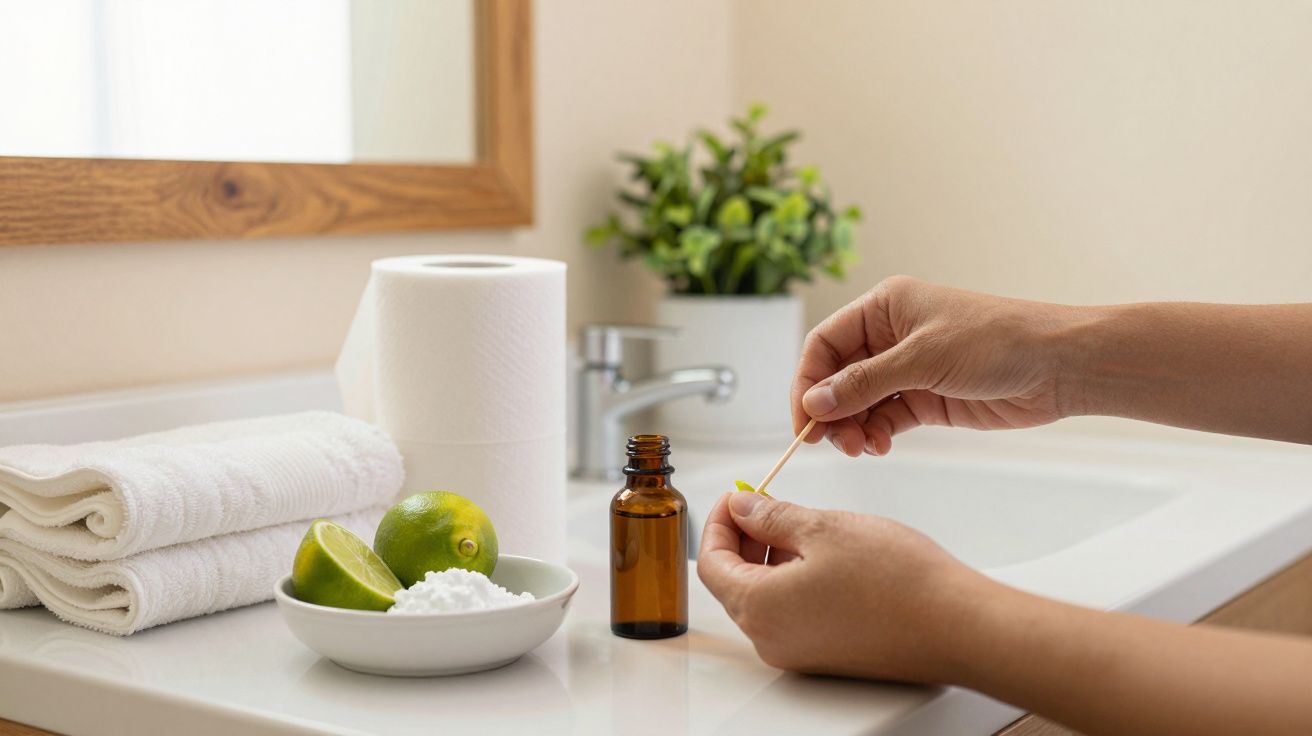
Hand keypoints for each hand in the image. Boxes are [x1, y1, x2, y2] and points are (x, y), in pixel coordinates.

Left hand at [696, 491, 992, 682]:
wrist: (959, 626)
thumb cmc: (899, 582)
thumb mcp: (823, 529)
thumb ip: (772, 517)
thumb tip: (742, 508)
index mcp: (760, 609)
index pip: (709, 563)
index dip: (718, 522)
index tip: (736, 496)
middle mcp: (772, 640)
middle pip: (733, 582)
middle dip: (743, 538)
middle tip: (766, 502)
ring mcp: (801, 653)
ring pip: (765, 597)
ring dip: (770, 557)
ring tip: (800, 523)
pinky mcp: (829, 655)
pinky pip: (793, 613)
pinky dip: (793, 579)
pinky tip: (822, 554)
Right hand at [791, 275, 1079, 456]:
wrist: (1057, 366)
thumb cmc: (996, 341)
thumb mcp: (922, 358)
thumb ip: (864, 383)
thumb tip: (814, 404)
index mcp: (884, 307)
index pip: (824, 344)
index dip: (807, 381)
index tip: (803, 419)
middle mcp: (890, 336)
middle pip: (837, 377)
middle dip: (830, 411)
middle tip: (832, 442)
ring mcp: (907, 369)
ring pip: (858, 402)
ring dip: (852, 427)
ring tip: (862, 447)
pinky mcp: (925, 398)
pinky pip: (884, 418)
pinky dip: (876, 434)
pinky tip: (879, 446)